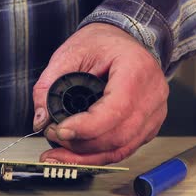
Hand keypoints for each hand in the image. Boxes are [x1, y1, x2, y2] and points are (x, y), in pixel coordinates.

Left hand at [32, 23, 168, 164]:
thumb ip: (48, 85)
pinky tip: (75, 154)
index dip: (87, 127)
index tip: (60, 131)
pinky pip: (124, 148)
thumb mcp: (69, 53)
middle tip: (53, 137)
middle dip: (81, 144)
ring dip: (86, 156)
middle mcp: (152, 94)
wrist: (122, 39)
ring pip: (121, 148)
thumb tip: (41, 120)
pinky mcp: (148, 126)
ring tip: (58, 153)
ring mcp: (154, 113)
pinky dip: (97, 155)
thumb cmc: (102, 42)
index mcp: (136, 70)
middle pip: (119, 135)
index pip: (116, 109)